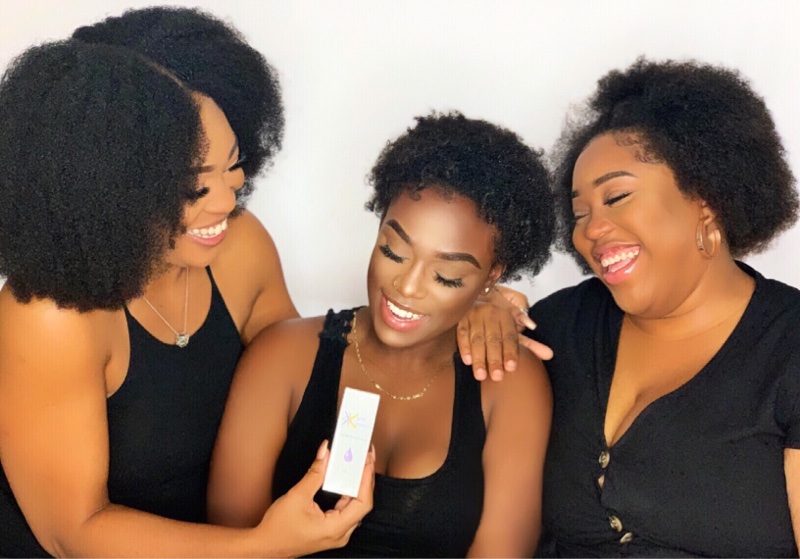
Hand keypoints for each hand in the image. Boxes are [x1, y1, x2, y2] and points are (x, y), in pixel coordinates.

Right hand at [256, 441, 374, 556]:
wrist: (265, 546)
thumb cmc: (278, 528)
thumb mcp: (297, 496)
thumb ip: (314, 474)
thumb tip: (326, 452)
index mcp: (335, 528)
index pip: (363, 502)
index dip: (367, 479)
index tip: (368, 460)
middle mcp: (340, 533)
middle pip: (362, 503)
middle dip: (365, 477)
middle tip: (366, 455)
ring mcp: (337, 533)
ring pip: (354, 505)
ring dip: (357, 483)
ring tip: (359, 462)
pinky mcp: (331, 529)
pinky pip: (346, 508)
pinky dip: (348, 491)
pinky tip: (347, 477)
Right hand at [457, 287, 552, 381]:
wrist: (477, 297)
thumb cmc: (497, 319)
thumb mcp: (514, 327)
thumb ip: (529, 343)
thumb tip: (550, 355)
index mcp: (506, 317)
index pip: (510, 337)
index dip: (511, 352)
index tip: (511, 367)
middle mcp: (491, 314)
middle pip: (493, 340)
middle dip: (494, 359)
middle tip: (497, 377)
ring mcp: (475, 316)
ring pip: (477, 339)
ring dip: (479, 358)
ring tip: (481, 376)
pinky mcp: (461, 319)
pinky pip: (462, 334)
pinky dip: (464, 347)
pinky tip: (467, 360)